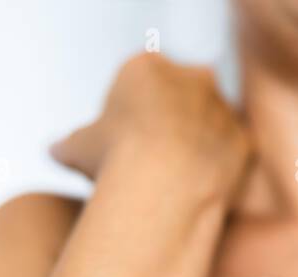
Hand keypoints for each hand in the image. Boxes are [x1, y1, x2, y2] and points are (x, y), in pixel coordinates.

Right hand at [50, 53, 249, 193]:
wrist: (164, 184)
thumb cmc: (115, 159)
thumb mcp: (79, 149)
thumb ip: (71, 144)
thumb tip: (54, 151)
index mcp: (146, 66)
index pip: (139, 82)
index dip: (128, 114)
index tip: (122, 141)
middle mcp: (190, 76)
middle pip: (179, 96)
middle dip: (168, 122)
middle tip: (152, 158)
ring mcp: (221, 107)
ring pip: (209, 122)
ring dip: (196, 144)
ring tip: (175, 179)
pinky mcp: (243, 140)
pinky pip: (231, 152)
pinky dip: (218, 168)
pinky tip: (198, 189)